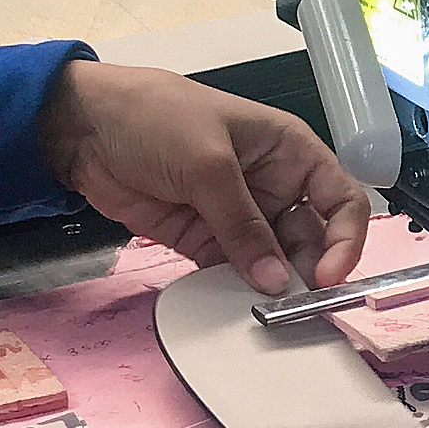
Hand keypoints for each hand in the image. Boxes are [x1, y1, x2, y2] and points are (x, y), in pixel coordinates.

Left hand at [38, 59, 371, 294]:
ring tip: (264, 311)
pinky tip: (233, 307)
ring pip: (273, 261)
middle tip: (296, 304)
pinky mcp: (204, 239)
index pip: (341, 198)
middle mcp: (273, 185)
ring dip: (272, 287)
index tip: (329, 273)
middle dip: (308, 271)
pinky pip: (231, 273)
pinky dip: (235, 292)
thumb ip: (242, 223)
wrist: (83, 126)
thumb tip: (273, 278)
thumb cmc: (154, 116)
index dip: (345, 237)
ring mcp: (238, 216)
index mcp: (289, 151)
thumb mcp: (207, 162)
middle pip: (311, 238)